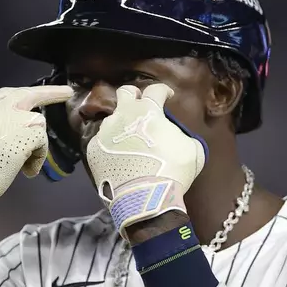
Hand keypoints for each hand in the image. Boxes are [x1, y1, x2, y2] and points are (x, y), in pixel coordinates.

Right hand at [0, 86, 72, 238]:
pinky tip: (26, 171)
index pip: (5, 95)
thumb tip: (0, 133)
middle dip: (50, 93)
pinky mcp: (26, 134)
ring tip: (23, 165)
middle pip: (29, 94)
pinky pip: (41, 143)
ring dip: (35, 143)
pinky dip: (37, 158)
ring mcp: (12, 118)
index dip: (21, 95)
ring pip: (37, 123)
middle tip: (66, 93)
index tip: (34, 93)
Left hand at [85, 84, 205, 238]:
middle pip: (125, 92)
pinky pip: (102, 142)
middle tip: (142, 105)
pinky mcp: (94, 150)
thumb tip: (177, 136)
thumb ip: (183, 135)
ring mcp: (105, 132)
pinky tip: (119, 157)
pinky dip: (111, 146)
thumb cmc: (173, 171)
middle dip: (134, 95)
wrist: (145, 198)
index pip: (155, 89)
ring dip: (122, 123)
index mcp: (148, 110)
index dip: (163, 91)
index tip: (167, 97)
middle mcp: (123, 115)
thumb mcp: (193, 150)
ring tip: (130, 138)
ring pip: (112, 118)